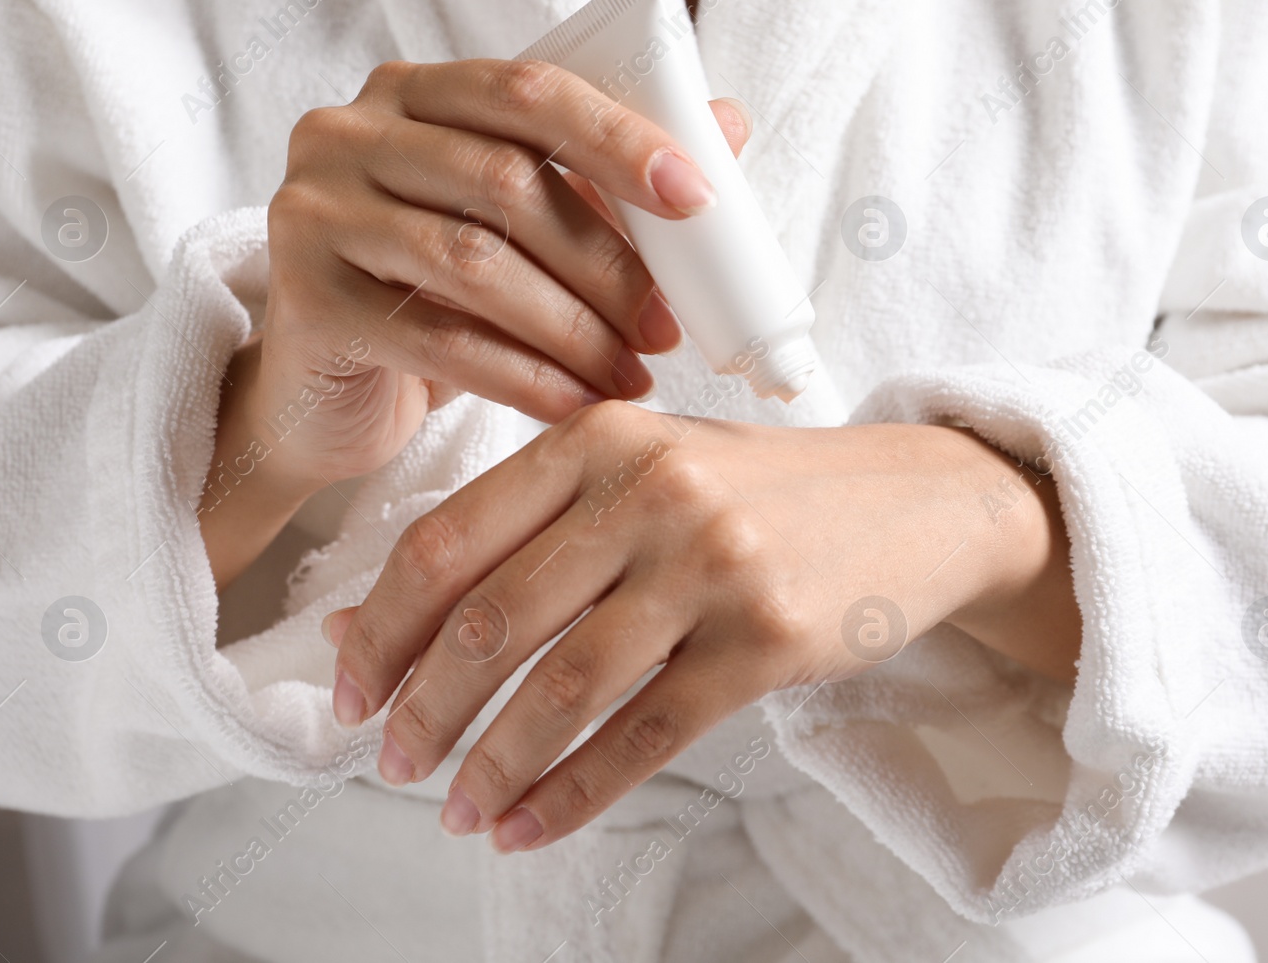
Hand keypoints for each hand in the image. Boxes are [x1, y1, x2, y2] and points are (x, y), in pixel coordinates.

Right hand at [200, 60, 751, 589]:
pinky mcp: (305, 301)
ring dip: (574, 328)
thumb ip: (606, 175)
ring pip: (474, 261)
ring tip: (634, 375)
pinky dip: (524, 378)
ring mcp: (315, 211)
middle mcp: (348, 133)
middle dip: (607, 261)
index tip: (697, 198)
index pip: (526, 89)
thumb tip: (729, 124)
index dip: (617, 138)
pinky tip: (577, 405)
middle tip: (668, 326)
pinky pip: (439, 339)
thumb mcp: (519, 230)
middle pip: (505, 181)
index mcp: (412, 93)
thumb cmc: (434, 297)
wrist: (324, 394)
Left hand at [324, 401, 1078, 851]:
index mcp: (597, 439)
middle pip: (493, 620)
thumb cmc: (755, 491)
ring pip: (563, 688)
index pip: (449, 540)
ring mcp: (711, 565)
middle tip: (394, 765)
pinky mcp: (765, 641)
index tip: (350, 693)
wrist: (917, 502)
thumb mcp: (635, 477)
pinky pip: (644, 736)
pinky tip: (529, 827)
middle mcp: (649, 492)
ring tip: (458, 811)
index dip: (381, 628)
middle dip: (424, 709)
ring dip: (492, 764)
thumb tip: (359, 621)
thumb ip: (510, 531)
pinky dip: (572, 794)